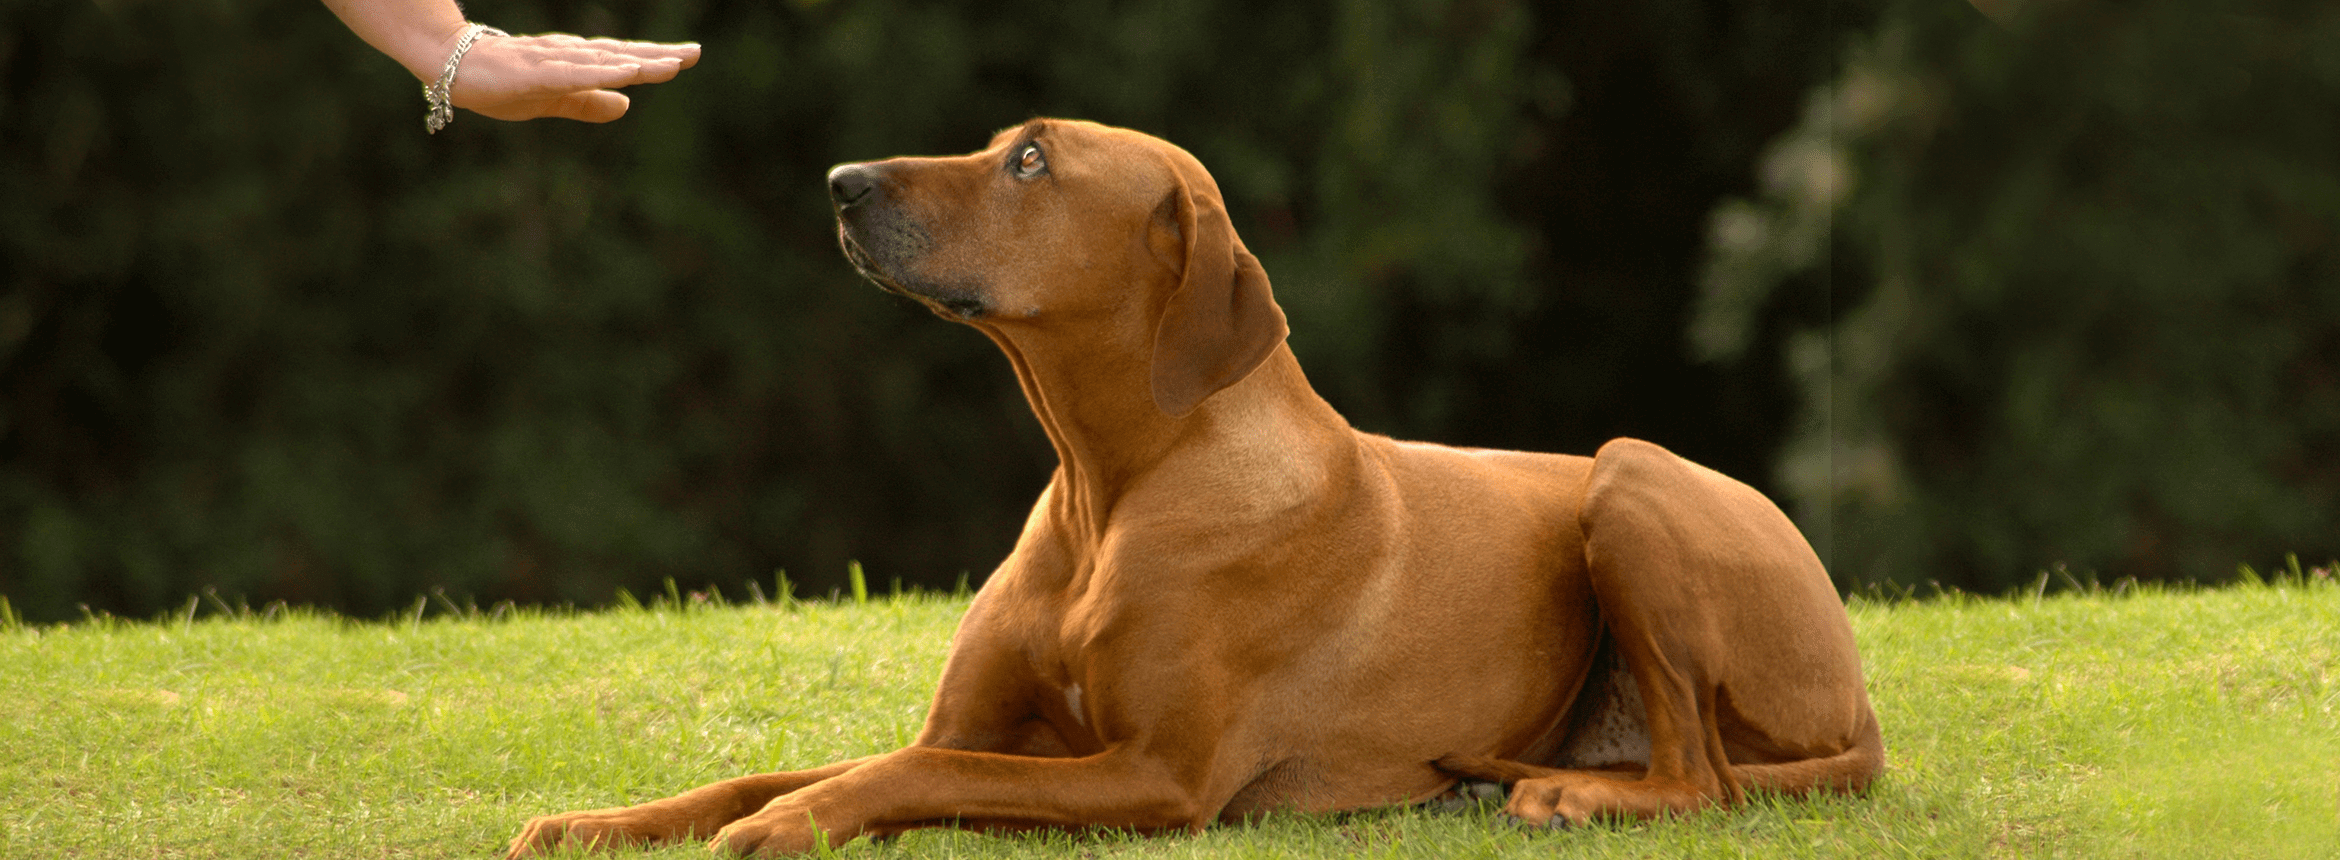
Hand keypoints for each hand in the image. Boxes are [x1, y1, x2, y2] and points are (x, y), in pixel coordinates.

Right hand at [442, 30, 699, 122]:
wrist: (450, 66)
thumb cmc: (500, 82)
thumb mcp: (552, 100)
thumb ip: (588, 103)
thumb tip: (626, 106)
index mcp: (576, 64)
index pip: (622, 59)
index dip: (656, 58)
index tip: (690, 56)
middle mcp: (569, 56)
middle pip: (620, 54)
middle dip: (658, 55)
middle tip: (695, 52)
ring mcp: (552, 62)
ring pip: (602, 61)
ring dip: (636, 61)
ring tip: (670, 64)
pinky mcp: (534, 73)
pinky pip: (573, 73)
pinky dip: (600, 73)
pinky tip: (624, 73)